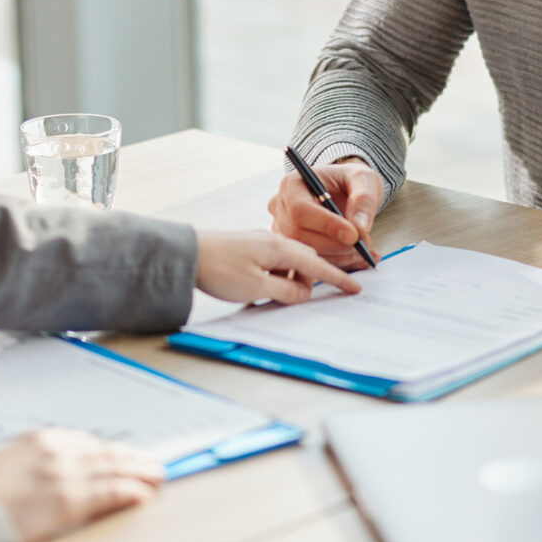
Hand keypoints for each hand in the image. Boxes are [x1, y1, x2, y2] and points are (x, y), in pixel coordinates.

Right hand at [0, 429, 164, 541]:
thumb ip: (25, 471)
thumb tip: (39, 484)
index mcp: (36, 441)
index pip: (84, 442)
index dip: (108, 451)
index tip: (122, 455)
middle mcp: (55, 450)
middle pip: (104, 452)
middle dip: (131, 459)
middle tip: (151, 464)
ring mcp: (64, 473)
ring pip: (114, 469)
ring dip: (140, 473)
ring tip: (157, 477)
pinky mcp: (70, 499)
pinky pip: (111, 492)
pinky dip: (132, 492)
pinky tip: (145, 495)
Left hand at [195, 229, 361, 304]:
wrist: (186, 253)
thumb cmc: (219, 269)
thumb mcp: (257, 287)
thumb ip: (285, 292)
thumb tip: (304, 294)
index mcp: (280, 248)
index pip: (318, 264)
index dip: (338, 277)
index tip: (355, 287)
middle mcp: (273, 241)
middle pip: (304, 262)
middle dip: (310, 281)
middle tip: (302, 300)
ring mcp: (260, 243)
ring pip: (288, 263)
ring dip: (290, 280)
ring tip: (275, 297)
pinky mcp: (248, 248)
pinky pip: (273, 263)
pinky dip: (277, 276)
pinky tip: (264, 288)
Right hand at [266, 158, 384, 269]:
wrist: (346, 191)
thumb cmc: (350, 181)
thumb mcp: (364, 179)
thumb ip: (363, 199)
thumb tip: (359, 227)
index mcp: (292, 184)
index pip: (299, 210)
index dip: (326, 225)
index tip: (354, 235)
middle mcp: (281, 208)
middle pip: (298, 235)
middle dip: (335, 245)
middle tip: (364, 245)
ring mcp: (283, 229)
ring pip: (305, 252)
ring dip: (339, 257)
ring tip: (364, 251)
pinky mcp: (292, 248)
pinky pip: (312, 262)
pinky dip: (339, 264)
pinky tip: (359, 259)